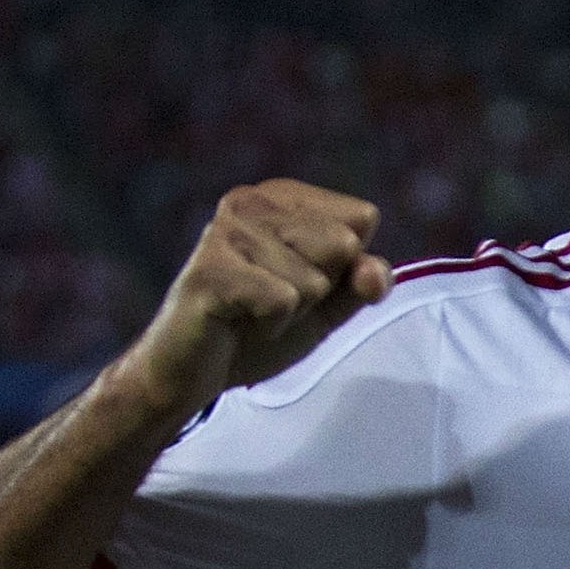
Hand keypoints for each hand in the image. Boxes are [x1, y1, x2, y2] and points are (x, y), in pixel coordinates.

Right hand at [114, 180, 392, 419]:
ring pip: (313, 279)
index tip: (302, 280)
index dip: (346, 265)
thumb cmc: (261, 328)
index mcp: (282, 196)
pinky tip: (238, 323)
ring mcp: (226, 231)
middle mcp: (251, 200)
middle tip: (273, 301)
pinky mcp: (209, 270)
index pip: (362, 218)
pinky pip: (282, 301)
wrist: (194, 372)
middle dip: (320, 289)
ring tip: (252, 312)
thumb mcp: (329, 304)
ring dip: (292, 312)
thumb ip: (364, 282)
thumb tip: (375, 273)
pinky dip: (271, 325)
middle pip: (343, 244)